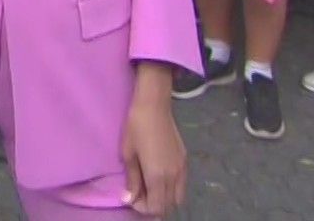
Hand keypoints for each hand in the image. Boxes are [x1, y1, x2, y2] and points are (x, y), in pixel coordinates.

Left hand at [121, 95, 186, 215]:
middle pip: (168, 206)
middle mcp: (173, 176)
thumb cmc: (136, 127)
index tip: (132, 199)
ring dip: (164, 199)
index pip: (156, 207)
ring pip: (177, 198)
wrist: (154, 105)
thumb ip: (132, 180)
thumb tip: (129, 199)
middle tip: (139, 196)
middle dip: (153, 206)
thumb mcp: (129, 154)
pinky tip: (159, 179)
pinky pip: (181, 185)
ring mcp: (182, 169)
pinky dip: (171, 190)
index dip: (143, 209)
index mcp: (158, 176)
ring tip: (149, 189)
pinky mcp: (185, 160)